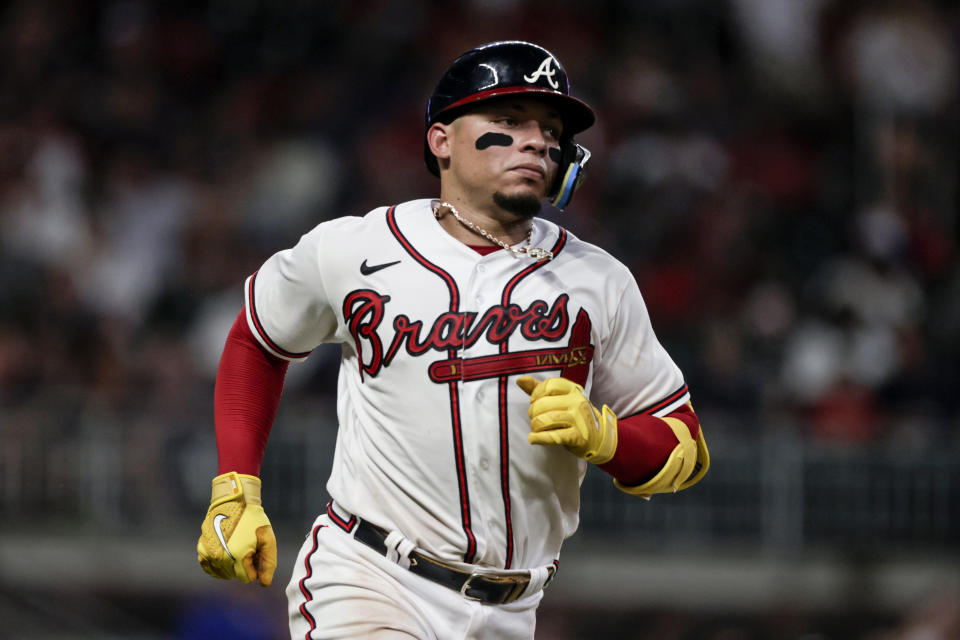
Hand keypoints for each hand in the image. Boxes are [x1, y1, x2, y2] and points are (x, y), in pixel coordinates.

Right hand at [197, 472, 276, 586]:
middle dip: (243, 565)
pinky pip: (208, 568)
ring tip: (236, 545)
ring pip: (222, 573)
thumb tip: (264, 584)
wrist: (234, 500)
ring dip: (231, 564)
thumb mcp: (267, 539)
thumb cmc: (253, 519)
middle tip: (247, 546)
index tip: (255, 551)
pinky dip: (217, 566)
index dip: (254, 566)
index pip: (247, 578)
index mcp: (237, 557)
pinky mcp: (201, 549)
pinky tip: (225, 557)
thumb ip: (268, 563)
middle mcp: (220, 558)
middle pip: (235, 576)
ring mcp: (208, 554)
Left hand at [517, 376, 617, 463]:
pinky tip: (533, 438)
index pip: (548, 386)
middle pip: (542, 404)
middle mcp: (576, 402)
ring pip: (544, 420)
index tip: (535, 402)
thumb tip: (520, 380)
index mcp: (573, 389)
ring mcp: (578, 419)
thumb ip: (539, 389)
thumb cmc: (574, 415)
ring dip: (534, 426)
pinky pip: (551, 436)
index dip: (536, 394)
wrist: (599, 437)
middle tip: (536, 418)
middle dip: (533, 413)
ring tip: (536, 429)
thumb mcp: (561, 398)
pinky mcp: (577, 437)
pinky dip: (538, 438)